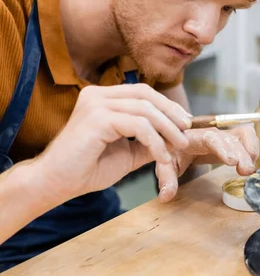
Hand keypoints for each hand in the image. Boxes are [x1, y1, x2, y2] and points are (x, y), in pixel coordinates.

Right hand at [35, 84, 191, 202]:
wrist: (56, 183)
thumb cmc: (86, 169)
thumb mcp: (126, 154)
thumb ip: (146, 144)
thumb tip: (173, 141)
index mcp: (102, 98)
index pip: (142, 92)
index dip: (166, 105)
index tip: (184, 122)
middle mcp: (97, 95)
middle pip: (146, 94)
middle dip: (171, 113)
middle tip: (187, 132)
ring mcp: (96, 104)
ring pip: (144, 109)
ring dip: (167, 129)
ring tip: (178, 147)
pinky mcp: (97, 118)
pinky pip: (138, 125)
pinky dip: (155, 141)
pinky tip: (161, 157)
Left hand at [155, 125, 258, 201]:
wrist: (177, 137)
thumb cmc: (172, 150)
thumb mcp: (165, 164)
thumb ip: (167, 178)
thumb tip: (165, 196)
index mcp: (192, 136)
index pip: (209, 138)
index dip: (222, 148)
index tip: (231, 161)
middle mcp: (211, 132)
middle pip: (229, 138)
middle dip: (240, 153)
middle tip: (246, 170)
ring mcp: (223, 133)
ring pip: (242, 134)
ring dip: (250, 148)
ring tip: (251, 168)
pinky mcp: (231, 137)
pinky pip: (246, 137)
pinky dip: (253, 147)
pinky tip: (254, 162)